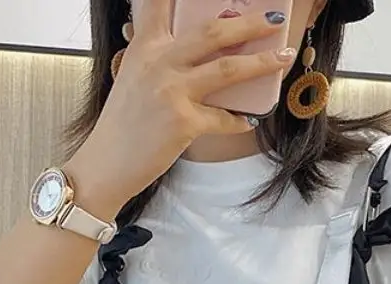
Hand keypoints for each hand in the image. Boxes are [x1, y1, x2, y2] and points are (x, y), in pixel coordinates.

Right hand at [65, 0, 296, 217]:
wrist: (107, 161)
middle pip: (212, 32)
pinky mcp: (183, 122)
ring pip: (227, 69)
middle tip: (273, 17)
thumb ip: (159, 58)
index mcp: (145, 46)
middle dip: (248, 22)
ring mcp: (172, 91)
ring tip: (283, 57)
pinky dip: (239, 120)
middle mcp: (158, 62)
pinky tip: (248, 120)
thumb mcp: (134, 77)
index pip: (159, 4)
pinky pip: (224, 118)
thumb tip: (193, 53)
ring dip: (261, 62)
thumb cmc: (124, 122)